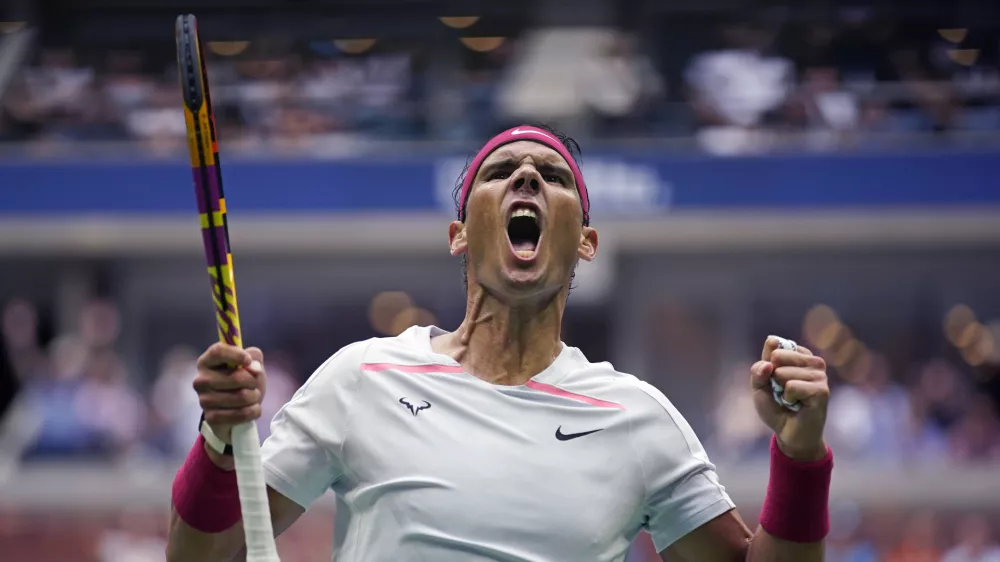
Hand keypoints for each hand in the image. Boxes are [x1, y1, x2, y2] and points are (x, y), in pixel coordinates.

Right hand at [193, 343, 266, 443]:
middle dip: (253, 381)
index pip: (218, 351)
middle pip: (236, 377)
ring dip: (255, 397)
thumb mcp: (250, 364)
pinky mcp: (211, 418)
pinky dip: (254, 411)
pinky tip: (253, 408)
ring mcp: (204, 400)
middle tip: (254, 385)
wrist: (236, 408)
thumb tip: (254, 366)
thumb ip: (254, 357)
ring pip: (241, 397)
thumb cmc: (242, 381)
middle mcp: (201, 380)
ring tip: (253, 396)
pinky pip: (242, 414)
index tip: (249, 361)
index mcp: (207, 362)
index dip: (236, 354)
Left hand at [750, 336, 829, 461]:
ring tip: (791, 400)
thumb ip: (758, 370)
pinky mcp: (821, 390)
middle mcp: (813, 362)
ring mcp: (820, 375)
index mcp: (800, 355)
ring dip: (780, 390)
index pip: (774, 345)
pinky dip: (787, 398)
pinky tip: (797, 405)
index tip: (774, 380)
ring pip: (783, 372)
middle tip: (782, 392)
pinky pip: (791, 386)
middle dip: (772, 378)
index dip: (766, 366)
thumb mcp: (759, 386)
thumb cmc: (776, 408)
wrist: (788, 434)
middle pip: (778, 356)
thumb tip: (768, 363)